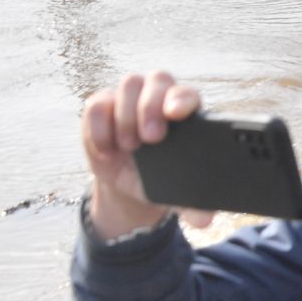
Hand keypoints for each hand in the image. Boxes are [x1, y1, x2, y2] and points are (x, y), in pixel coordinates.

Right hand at [82, 71, 211, 238]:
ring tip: (129, 147)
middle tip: (151, 138)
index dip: (182, 98)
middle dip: (152, 107)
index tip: (177, 114)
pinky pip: (96, 104)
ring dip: (127, 115)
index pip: (187, 93)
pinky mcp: (101, 108)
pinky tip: (106, 151)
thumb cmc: (162, 179)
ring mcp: (129, 99)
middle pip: (158, 80)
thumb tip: (205, 220)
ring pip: (129, 84)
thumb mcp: (177, 193)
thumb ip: (194, 204)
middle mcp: (159, 97)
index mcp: (186, 112)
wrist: (130, 183)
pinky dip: (98, 127)